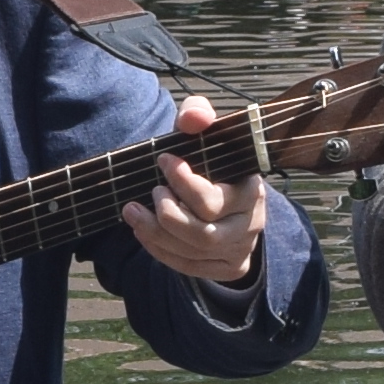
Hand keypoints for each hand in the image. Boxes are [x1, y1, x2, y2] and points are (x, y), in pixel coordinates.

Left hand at [127, 96, 267, 284]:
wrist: (233, 197)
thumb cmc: (215, 162)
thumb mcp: (208, 133)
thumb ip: (199, 116)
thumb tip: (193, 117)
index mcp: (250, 191)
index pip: (211, 200)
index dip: (181, 183)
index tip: (163, 160)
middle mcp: (250, 224)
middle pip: (203, 233)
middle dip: (168, 214)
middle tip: (153, 192)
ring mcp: (239, 250)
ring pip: (193, 251)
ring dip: (156, 232)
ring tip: (133, 210)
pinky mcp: (226, 268)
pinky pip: (189, 267)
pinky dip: (160, 250)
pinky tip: (143, 231)